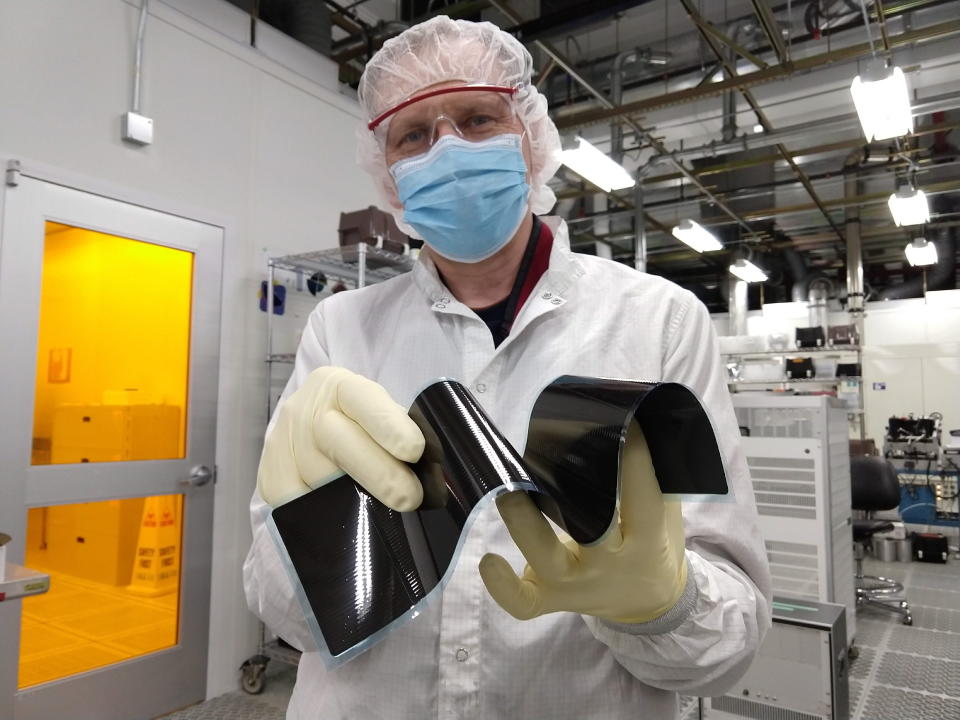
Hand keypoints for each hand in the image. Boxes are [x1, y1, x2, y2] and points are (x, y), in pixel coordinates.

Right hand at [257, 367, 424, 510]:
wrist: (311, 429)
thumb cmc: (362, 427)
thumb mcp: (380, 416)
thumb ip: (401, 434)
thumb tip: (433, 475)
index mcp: (339, 386)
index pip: (362, 399)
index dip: (388, 424)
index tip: (414, 450)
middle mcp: (305, 410)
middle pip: (337, 440)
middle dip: (378, 472)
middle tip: (411, 498)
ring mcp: (282, 444)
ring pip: (318, 479)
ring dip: (357, 502)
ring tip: (386, 515)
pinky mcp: (270, 479)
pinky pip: (296, 506)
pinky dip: (326, 517)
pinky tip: (351, 525)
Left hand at [479, 420, 686, 623]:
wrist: (648, 603)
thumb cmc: (653, 542)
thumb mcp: (665, 512)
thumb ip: (653, 477)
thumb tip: (629, 417)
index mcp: (647, 541)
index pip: (642, 499)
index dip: (633, 462)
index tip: (622, 425)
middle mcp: (610, 566)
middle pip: (591, 533)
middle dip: (570, 495)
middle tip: (549, 456)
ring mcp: (577, 587)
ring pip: (546, 559)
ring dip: (524, 524)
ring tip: (505, 492)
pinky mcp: (550, 599)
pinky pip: (524, 603)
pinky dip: (503, 587)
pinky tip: (488, 560)